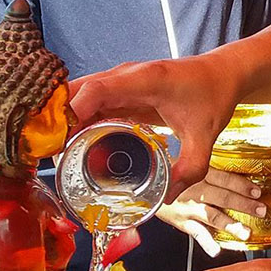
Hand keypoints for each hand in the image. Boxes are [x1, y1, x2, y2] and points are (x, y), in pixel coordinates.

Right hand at [70, 53, 238, 195]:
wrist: (221, 73)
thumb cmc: (213, 96)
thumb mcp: (204, 135)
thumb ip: (190, 168)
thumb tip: (169, 197)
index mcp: (145, 80)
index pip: (96, 90)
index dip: (72, 111)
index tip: (59, 139)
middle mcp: (127, 76)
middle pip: (78, 90)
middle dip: (57, 119)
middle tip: (48, 154)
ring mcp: (121, 81)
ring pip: (79, 94)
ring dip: (63, 119)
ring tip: (55, 152)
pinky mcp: (121, 89)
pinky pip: (90, 100)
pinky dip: (76, 118)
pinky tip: (72, 143)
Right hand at [157, 169, 270, 255]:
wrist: (146, 185)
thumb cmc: (172, 173)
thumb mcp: (191, 164)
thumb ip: (211, 169)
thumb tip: (239, 172)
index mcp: (201, 174)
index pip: (225, 179)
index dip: (242, 185)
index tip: (257, 191)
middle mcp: (196, 191)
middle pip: (223, 197)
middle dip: (243, 205)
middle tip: (261, 211)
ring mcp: (189, 208)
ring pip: (212, 216)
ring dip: (230, 225)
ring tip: (245, 233)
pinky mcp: (182, 222)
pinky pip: (195, 233)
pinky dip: (206, 242)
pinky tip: (217, 251)